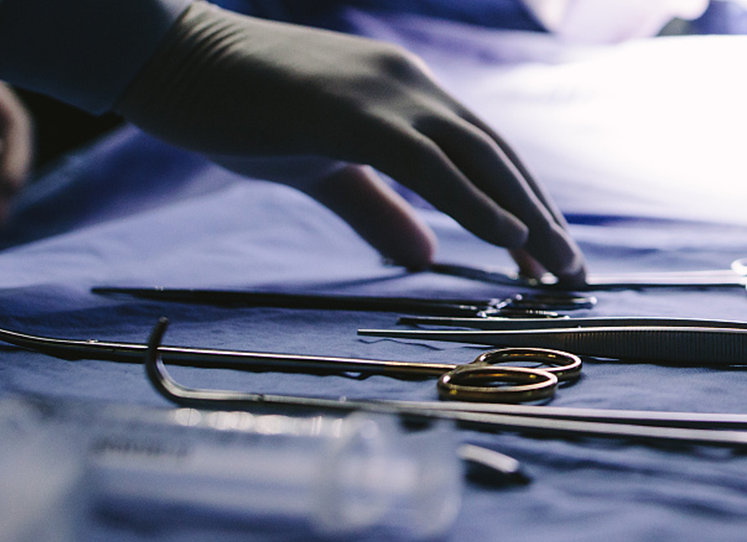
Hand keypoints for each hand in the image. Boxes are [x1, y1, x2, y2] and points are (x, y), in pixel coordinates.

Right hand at [116, 3, 583, 282]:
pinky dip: (474, 201)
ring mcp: (386, 93)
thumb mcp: (322, 169)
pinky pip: (429, 162)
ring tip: (557, 268)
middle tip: (573, 274)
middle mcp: (411, 86)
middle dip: (540, 218)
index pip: (485, 153)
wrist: (173, 62)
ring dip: (524, 216)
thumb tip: (424, 258)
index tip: (551, 256)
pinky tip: (508, 238)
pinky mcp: (354, 112)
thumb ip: (377, 209)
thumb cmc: (241, 110)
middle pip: (497, 157)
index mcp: (407, 94)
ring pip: (478, 158)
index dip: (522, 204)